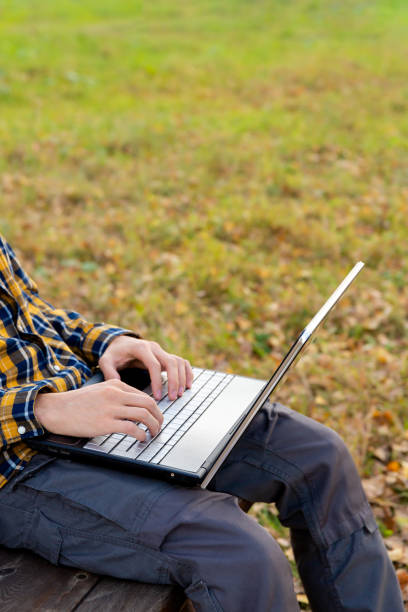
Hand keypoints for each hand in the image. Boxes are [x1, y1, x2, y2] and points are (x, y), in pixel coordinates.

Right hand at [34, 379, 162, 440]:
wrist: (56, 409)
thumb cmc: (77, 403)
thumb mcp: (99, 391)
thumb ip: (116, 395)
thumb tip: (134, 408)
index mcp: (115, 384)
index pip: (143, 394)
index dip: (154, 408)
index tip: (155, 417)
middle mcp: (115, 394)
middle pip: (149, 403)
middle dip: (159, 416)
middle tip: (159, 426)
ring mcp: (111, 408)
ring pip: (144, 414)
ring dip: (153, 426)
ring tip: (153, 434)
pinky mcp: (106, 423)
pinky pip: (132, 428)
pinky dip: (141, 434)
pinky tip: (141, 439)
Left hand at [98, 336, 192, 400]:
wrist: (120, 343)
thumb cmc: (113, 354)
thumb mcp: (105, 360)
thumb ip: (108, 371)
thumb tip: (118, 383)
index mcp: (140, 348)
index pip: (154, 364)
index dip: (157, 381)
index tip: (157, 397)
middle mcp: (154, 347)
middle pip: (170, 362)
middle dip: (174, 381)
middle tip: (173, 397)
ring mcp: (161, 350)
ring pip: (178, 361)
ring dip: (182, 378)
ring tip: (180, 394)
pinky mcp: (165, 355)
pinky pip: (181, 362)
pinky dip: (187, 372)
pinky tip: (188, 385)